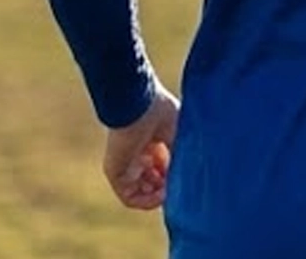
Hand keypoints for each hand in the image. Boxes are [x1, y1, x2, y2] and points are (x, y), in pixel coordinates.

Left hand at [103, 87, 178, 210]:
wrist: (139, 104)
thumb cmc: (161, 113)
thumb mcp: (179, 137)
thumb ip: (181, 158)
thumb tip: (191, 179)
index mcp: (150, 143)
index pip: (161, 169)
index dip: (174, 176)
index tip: (185, 175)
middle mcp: (136, 155)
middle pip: (152, 182)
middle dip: (167, 186)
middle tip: (177, 182)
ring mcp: (125, 165)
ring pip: (142, 193)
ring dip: (159, 196)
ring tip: (170, 189)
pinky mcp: (115, 173)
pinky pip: (129, 198)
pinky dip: (147, 201)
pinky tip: (161, 194)